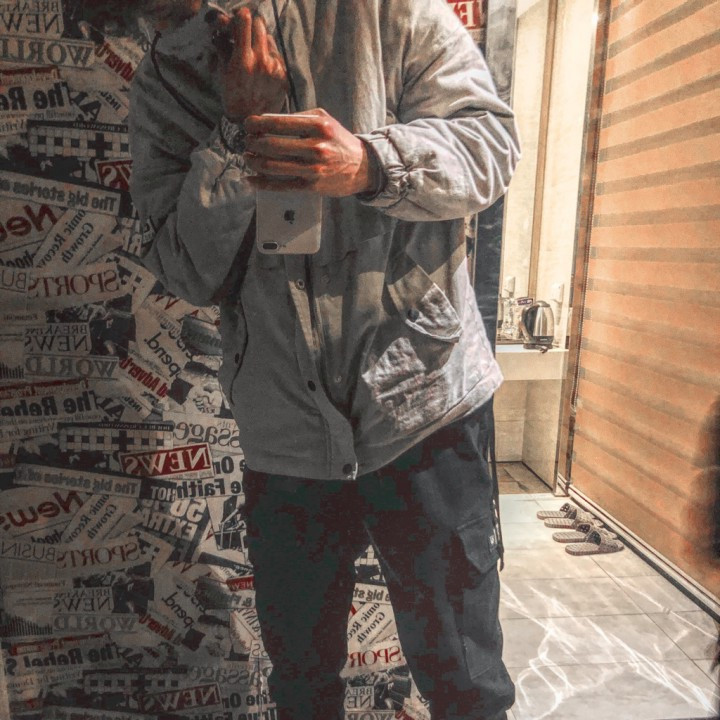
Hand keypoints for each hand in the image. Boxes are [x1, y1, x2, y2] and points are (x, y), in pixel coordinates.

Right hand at [213, 7, 287, 121]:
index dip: (240, 16)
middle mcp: (262, 61)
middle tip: (246, 33)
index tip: (238, 18)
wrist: (251, 123)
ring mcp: (275, 68)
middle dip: (251, 25)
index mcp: (243, 60)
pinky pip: (277, 56)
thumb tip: (221, 24)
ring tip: (254, 53)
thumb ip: (223, 47)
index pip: (244, 21)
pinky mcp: (284, 75)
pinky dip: (269, 56)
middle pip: (259, 24)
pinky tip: (263, 68)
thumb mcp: (223, 73)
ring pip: (269, 39)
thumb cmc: (233, 98)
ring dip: (261, 40)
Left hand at [243, 109, 379, 196]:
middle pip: (270, 144)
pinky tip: (251, 179)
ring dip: (253, 161)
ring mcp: (313, 169)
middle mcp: (316, 147)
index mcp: (318, 126)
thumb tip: (267, 121)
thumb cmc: (338, 141)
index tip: (247, 125)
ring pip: (271, 166)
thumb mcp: (324, 119)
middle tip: (247, 141)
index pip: (277, 123)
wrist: (362, 167)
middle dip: (251, 143)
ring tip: (248, 157)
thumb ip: (298, 118)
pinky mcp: (311, 186)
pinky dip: (261, 183)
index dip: (256, 123)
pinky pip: (280, 186)